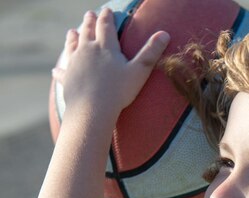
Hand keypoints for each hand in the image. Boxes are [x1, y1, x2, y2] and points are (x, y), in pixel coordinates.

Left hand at [52, 8, 169, 116]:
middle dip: (89, 22)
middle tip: (89, 14)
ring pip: (72, 46)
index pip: (105, 26)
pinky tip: (57, 70)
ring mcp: (75, 63)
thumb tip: (165, 34)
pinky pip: (62, 72)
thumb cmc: (118, 90)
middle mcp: (87, 50)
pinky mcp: (67, 79)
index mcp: (105, 47)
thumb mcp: (140, 71)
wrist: (92, 109)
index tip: (106, 10)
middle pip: (87, 32)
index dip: (106, 17)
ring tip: (72, 31)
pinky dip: (60, 70)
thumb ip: (151, 52)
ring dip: (72, 37)